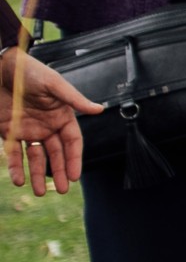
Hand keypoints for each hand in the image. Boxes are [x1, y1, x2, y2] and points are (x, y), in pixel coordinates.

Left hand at [0, 48, 101, 194]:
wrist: (1, 68)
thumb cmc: (30, 72)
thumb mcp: (54, 84)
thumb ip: (75, 99)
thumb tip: (99, 109)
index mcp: (61, 116)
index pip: (72, 142)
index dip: (74, 159)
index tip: (74, 176)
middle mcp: (46, 126)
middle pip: (56, 154)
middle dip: (59, 172)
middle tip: (62, 190)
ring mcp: (27, 130)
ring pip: (35, 158)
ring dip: (38, 175)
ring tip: (40, 192)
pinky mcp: (8, 131)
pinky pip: (13, 153)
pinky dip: (15, 167)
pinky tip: (18, 180)